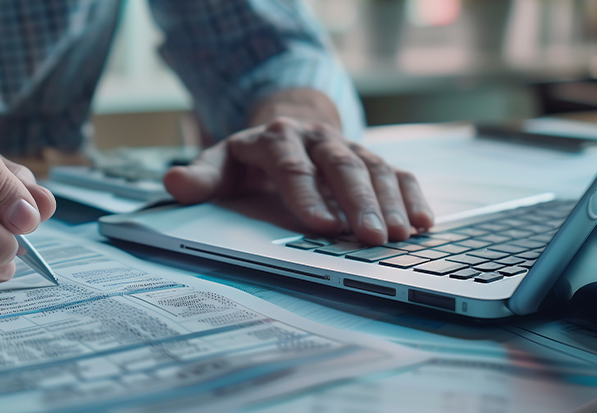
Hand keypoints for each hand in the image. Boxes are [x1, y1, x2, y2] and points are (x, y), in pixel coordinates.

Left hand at [163, 118, 431, 244]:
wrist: (281, 131)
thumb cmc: (246, 161)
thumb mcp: (218, 165)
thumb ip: (198, 178)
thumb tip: (172, 183)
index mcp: (277, 138)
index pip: (292, 166)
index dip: (306, 195)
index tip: (321, 225)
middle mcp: (317, 139)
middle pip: (341, 166)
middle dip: (359, 203)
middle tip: (372, 238)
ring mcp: (348, 148)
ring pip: (374, 170)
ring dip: (390, 204)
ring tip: (401, 237)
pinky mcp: (370, 160)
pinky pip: (397, 174)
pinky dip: (412, 197)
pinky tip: (424, 223)